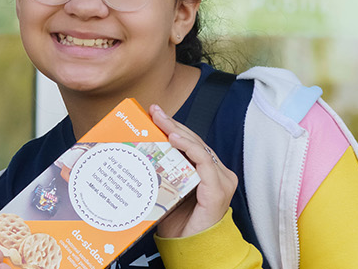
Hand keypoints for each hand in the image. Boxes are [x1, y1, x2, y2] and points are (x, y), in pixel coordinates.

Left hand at [150, 104, 236, 237]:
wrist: (191, 246)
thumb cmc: (179, 223)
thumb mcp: (166, 192)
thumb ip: (161, 174)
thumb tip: (137, 156)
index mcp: (206, 172)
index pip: (190, 144)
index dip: (173, 127)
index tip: (154, 115)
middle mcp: (217, 173)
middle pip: (193, 142)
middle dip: (172, 124)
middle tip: (154, 111)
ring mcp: (220, 179)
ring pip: (199, 147)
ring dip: (178, 131)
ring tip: (162, 120)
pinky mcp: (218, 188)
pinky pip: (204, 162)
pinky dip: (190, 148)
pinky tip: (175, 138)